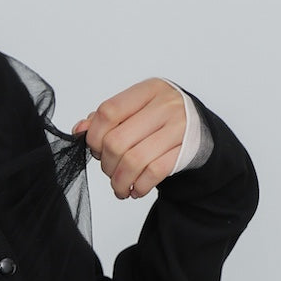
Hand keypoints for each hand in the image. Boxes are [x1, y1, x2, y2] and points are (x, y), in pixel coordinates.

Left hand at [72, 79, 185, 199]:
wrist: (201, 131)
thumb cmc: (160, 120)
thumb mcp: (136, 111)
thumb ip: (106, 119)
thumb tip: (79, 130)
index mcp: (149, 90)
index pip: (108, 112)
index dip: (94, 136)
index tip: (96, 149)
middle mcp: (166, 105)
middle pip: (117, 141)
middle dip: (106, 164)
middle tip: (109, 171)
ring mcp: (179, 128)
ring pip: (134, 161)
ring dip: (119, 181)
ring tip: (119, 187)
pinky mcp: (186, 150)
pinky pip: (153, 173)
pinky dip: (138, 187)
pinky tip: (135, 190)